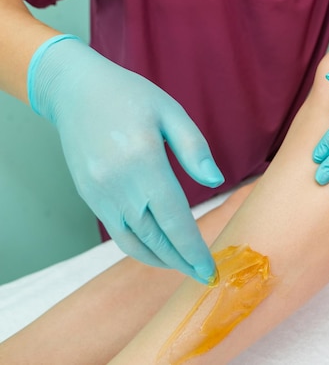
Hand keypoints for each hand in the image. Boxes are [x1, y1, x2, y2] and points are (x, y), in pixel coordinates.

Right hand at [28, 35, 223, 283]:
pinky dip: (137, 247)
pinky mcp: (89, 195)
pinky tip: (155, 250)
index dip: (193, 249)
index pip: (174, 220)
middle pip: (155, 238)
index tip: (210, 268)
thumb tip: (216, 181)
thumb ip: (194, 148)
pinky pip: (116, 232)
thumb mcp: (170, 112)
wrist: (76, 89)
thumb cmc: (130, 96)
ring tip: (183, 267)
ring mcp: (100, 194)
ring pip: (133, 241)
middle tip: (203, 276)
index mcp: (144, 164)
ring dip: (160, 259)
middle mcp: (119, 186)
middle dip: (181, 261)